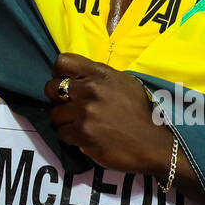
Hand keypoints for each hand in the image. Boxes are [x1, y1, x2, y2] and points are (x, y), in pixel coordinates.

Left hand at [44, 51, 173, 176]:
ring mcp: (86, 111)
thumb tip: (76, 77)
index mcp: (100, 73)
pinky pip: (62, 133)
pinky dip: (72, 137)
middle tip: (70, 108)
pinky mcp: (83, 133)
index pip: (63, 62)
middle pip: (51, 88)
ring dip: (65, 122)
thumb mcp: (123, 82)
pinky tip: (86, 137)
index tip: (64, 83)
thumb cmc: (139, 112)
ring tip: (81, 125)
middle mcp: (91, 89)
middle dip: (57, 99)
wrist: (152, 143)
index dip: (58, 73)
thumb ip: (98, 76)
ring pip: (55, 114)